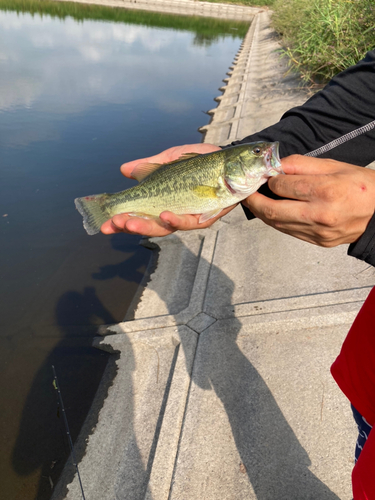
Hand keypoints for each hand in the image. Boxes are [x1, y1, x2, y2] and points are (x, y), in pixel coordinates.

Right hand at [100, 143, 235, 236]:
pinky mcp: (208, 215)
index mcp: (164, 203)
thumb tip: (123, 170)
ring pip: (167, 227)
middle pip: (150, 226)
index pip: (141, 216)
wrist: (231, 159)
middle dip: (130, 226)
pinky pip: (191, 221)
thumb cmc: (201, 161)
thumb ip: (149, 165)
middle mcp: (176, 214)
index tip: (105, 222)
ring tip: (130, 223)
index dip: (123, 221)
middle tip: (113, 225)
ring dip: (148, 226)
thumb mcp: (170, 159)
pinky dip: (177, 220)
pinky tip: (164, 215)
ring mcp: (191, 217)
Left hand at [243, 154, 374, 246]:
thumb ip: (301, 165)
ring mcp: (317, 232)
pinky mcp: (317, 242)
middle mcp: (319, 215)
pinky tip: (274, 211)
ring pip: (276, 223)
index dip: (270, 180)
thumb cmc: (360, 186)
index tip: (266, 175)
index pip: (282, 186)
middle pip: (272, 210)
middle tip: (246, 193)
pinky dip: (276, 220)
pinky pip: (288, 231)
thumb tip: (276, 166)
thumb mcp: (333, 166)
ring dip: (262, 212)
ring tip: (255, 201)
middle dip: (253, 200)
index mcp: (325, 192)